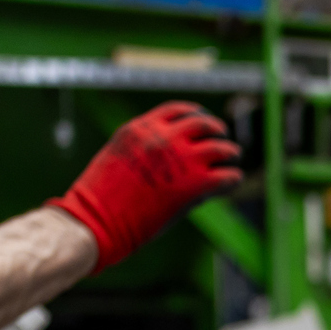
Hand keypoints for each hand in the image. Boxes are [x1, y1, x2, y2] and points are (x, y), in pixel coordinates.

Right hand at [48, 101, 241, 270]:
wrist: (97, 219)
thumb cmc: (101, 197)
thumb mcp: (119, 157)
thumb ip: (145, 150)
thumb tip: (171, 159)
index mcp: (141, 127)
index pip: (177, 110)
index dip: (195, 113)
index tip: (203, 118)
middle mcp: (163, 138)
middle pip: (204, 124)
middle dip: (217, 130)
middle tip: (224, 139)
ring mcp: (181, 160)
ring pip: (221, 148)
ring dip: (230, 152)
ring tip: (234, 158)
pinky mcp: (195, 185)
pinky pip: (227, 176)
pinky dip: (233, 177)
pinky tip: (234, 180)